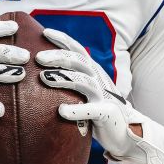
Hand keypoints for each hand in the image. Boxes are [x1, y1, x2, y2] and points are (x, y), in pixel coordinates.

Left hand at [36, 28, 163, 163]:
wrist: (125, 131)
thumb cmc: (98, 108)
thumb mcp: (86, 89)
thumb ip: (71, 78)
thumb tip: (41, 69)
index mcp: (92, 70)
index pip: (77, 50)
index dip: (63, 39)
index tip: (45, 32)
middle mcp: (98, 79)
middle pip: (79, 62)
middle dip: (59, 57)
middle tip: (38, 57)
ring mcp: (103, 96)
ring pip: (84, 82)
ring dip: (63, 78)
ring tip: (44, 78)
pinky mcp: (106, 114)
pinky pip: (92, 110)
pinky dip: (76, 110)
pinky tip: (61, 111)